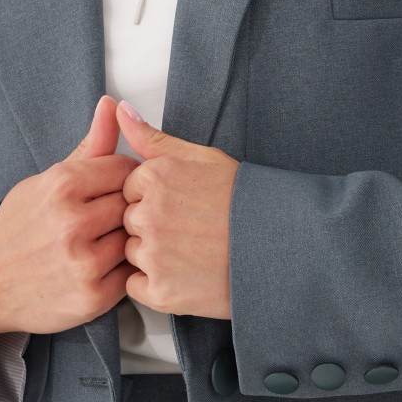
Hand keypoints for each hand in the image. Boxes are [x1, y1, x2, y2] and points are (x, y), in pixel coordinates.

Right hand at [0, 96, 137, 336]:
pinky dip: (121, 270)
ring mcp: (83, 263)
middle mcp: (73, 223)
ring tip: (102, 242)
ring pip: (134, 239)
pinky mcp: (92, 298)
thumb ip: (90, 146)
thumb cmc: (19, 228)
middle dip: (124, 210)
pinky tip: (101, 266)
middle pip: (132, 204)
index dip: (120, 179)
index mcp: (62, 185)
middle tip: (104, 219)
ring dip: (125, 240)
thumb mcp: (47, 180)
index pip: (125, 168)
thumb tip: (113, 104)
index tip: (106, 191)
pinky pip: (130, 274)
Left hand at [115, 99, 239, 319]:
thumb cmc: (246, 202)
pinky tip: (187, 275)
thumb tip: (119, 110)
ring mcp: (154, 255)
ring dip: (154, 257)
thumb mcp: (202, 158)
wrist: (282, 248)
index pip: (130, 191)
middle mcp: (150, 215)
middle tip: (192, 231)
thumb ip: (154, 139)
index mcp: (155, 177)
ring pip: (132, 254)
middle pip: (130, 222)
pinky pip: (136, 287)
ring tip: (194, 253)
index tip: (183, 207)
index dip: (156, 200)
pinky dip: (156, 286)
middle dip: (153, 228)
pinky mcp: (161, 291)